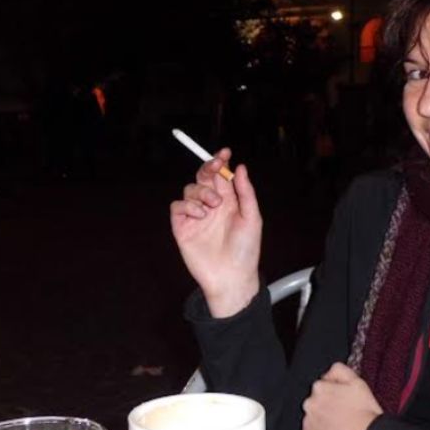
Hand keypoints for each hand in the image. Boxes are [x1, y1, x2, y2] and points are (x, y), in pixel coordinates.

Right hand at [170, 148, 261, 316]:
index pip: (221, 176)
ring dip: (202, 192)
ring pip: (190, 189)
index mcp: (229, 201)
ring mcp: (196, 216)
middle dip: (208, 168)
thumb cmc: (246, 250)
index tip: (225, 153)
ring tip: (213, 206)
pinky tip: (200, 215)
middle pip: (203, 177)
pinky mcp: (182, 227)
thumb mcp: (251, 218)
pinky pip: (178, 206)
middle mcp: (211, 206)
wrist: (231, 277)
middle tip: (215, 166)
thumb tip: (239, 167)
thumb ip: (245, 192)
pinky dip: (188, 206)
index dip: (221, 162)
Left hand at [302, 363, 382, 429]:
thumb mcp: (358, 383)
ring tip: (341, 428)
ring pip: (314, 419)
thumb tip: (328, 373)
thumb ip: (340, 370)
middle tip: (344, 415)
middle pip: (316, 402)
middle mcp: (309, 404)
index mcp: (320, 388)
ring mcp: (307, 422)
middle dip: (327, 407)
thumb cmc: (364, 414)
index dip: (336, 394)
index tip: (344, 402)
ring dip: (323, 421)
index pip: (323, 386)